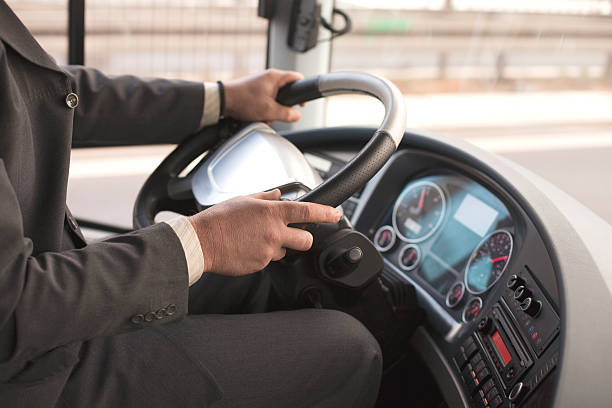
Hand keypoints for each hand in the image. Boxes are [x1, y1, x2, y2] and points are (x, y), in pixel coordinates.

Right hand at [188, 189, 340, 276]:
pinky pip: (269, 260)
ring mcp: (268, 251)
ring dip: (278, 246)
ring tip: (256, 240)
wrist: (202, 242)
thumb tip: (279, 194)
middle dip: (302, 238)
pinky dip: (262, 255)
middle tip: (291, 234)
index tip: (336, 214)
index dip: (326, 213)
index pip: (307, 211)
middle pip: (306, 240)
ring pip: (285, 251)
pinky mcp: (260, 265)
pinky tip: (247, 248)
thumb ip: (265, 197)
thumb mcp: (243, 199)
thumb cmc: (219, 219)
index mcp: (271, 212)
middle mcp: (273, 232)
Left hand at [224, 69, 303, 122]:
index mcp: (275, 77)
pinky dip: (264, 109)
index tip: (301, 102)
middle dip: (283, 106)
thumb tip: (297, 115)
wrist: (223, 101)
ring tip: (264, 116)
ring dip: (272, 110)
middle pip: (286, 91)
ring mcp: (260, 83)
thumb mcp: (269, 110)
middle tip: (278, 114)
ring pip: (275, 98)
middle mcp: (268, 77)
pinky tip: (257, 116)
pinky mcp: (254, 90)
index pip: (297, 78)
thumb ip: (287, 114)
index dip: (302, 90)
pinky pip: (265, 100)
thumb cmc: (243, 100)